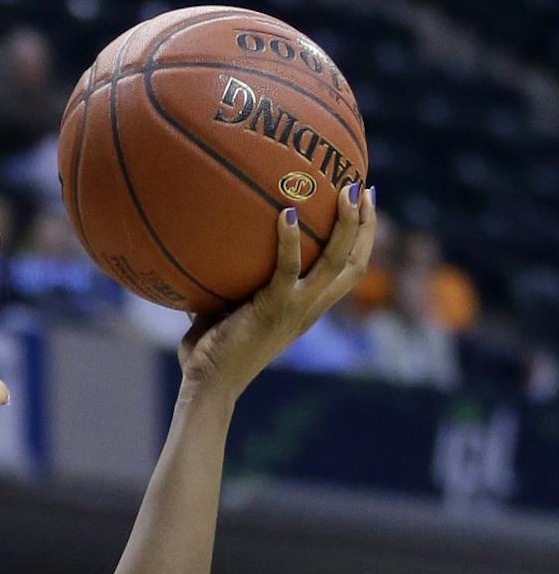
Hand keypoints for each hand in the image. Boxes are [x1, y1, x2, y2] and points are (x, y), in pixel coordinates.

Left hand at [179, 182, 376, 400]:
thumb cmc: (212, 352)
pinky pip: (288, 268)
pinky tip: (286, 212)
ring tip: (348, 190)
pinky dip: (289, 240)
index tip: (364, 206)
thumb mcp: (228, 310)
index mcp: (307, 309)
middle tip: (366, 187)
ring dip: (347, 224)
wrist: (209, 385)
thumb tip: (206, 253)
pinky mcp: (275, 307)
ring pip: (337, 261)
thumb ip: (229, 284)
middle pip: (355, 262)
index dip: (362, 239)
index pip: (348, 271)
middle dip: (366, 224)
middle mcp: (310, 308)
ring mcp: (297, 308)